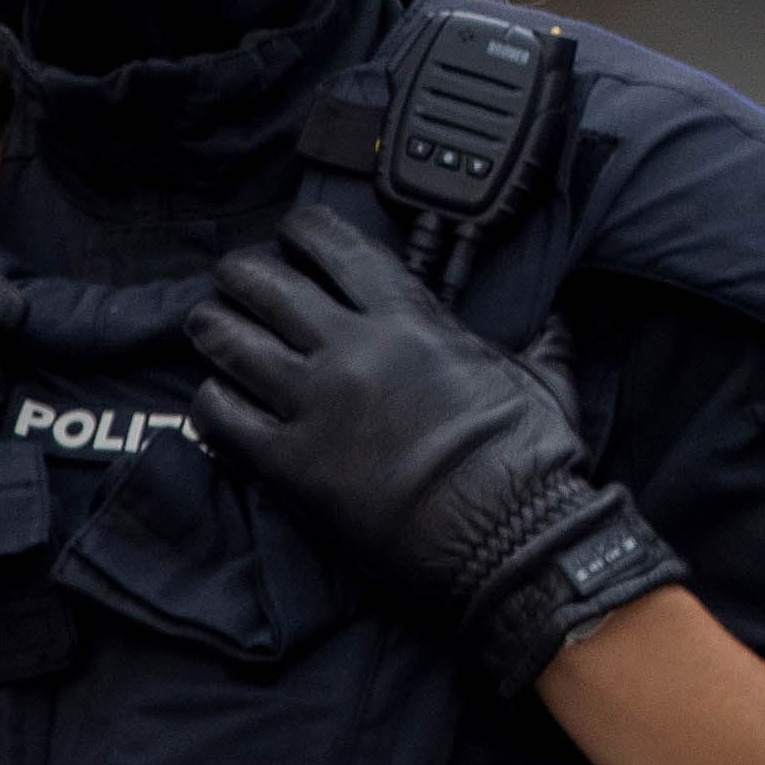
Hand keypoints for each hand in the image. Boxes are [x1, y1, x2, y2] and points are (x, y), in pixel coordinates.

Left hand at [190, 207, 686, 694]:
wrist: (506, 534)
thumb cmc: (528, 459)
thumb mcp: (544, 383)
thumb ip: (543, 345)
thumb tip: (559, 326)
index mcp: (412, 320)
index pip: (339, 249)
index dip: (302, 231)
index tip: (289, 232)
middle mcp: (354, 350)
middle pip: (268, 287)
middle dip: (241, 274)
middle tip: (231, 277)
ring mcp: (317, 405)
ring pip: (232, 344)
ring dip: (211, 328)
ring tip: (204, 325)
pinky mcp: (293, 464)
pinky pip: (223, 419)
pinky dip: (209, 403)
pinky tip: (211, 401)